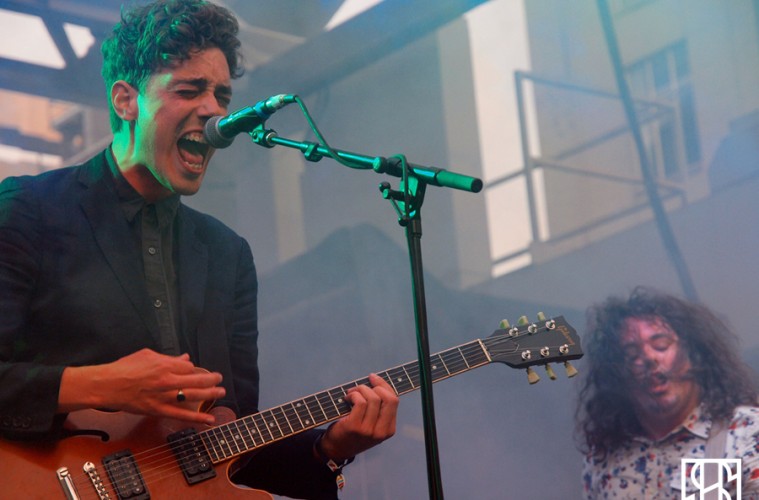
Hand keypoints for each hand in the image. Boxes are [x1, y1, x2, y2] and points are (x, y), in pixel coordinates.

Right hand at [58, 348, 224, 424]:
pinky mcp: (158, 410)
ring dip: (210, 394)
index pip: (188, 366)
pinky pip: (181, 415)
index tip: (195, 371)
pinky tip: (209, 419)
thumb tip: (185, 358)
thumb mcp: (147, 355)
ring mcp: (164, 396)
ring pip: (193, 396)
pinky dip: (197, 418)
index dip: (193, 369)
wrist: (107, 385)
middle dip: (211, 379)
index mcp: (165, 365)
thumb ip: (168, 357)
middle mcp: (167, 380)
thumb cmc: (125, 368)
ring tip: (221, 392)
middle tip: (219, 378)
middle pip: (196, 380)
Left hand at [317, 373, 398, 461]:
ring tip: (351, 393)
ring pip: (372, 398)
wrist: (336, 450)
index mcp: (389, 430)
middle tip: (361, 387)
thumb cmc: (354, 433)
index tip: (374, 378)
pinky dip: (353, 395)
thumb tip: (377, 382)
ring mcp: (368, 430)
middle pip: (387, 398)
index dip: (385, 385)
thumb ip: (379, 409)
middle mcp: (381, 431)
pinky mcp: (355, 427)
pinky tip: (347, 398)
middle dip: (375, 386)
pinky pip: (360, 402)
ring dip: (360, 389)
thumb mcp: (373, 425)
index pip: (394, 401)